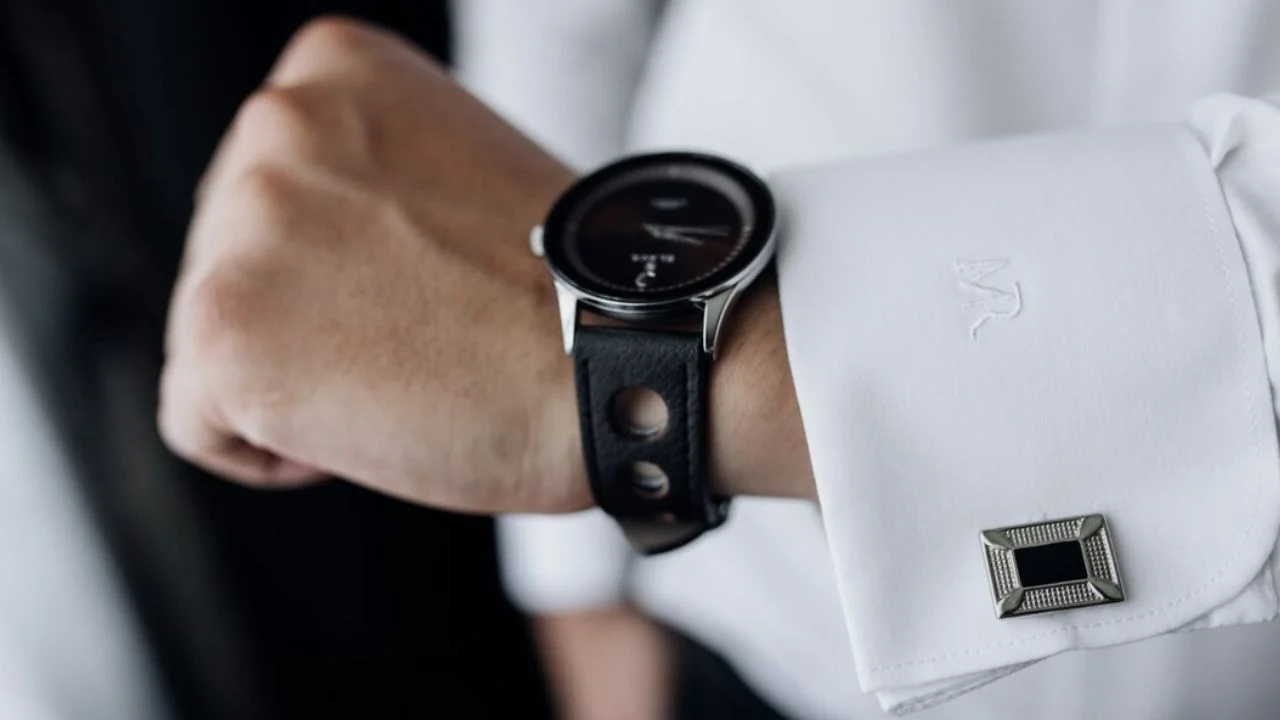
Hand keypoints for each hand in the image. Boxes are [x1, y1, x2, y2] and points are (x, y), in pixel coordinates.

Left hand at [159, 17, 814, 513]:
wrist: (628, 353)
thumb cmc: (575, 291)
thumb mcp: (454, 176)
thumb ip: (364, 185)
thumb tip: (310, 258)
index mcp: (335, 74)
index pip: (266, 195)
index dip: (334, 269)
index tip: (405, 294)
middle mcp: (275, 126)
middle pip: (228, 263)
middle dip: (309, 322)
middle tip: (418, 343)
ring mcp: (240, 224)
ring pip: (211, 342)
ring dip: (297, 381)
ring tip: (404, 380)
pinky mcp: (223, 330)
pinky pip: (196, 423)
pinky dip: (270, 450)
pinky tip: (366, 428)